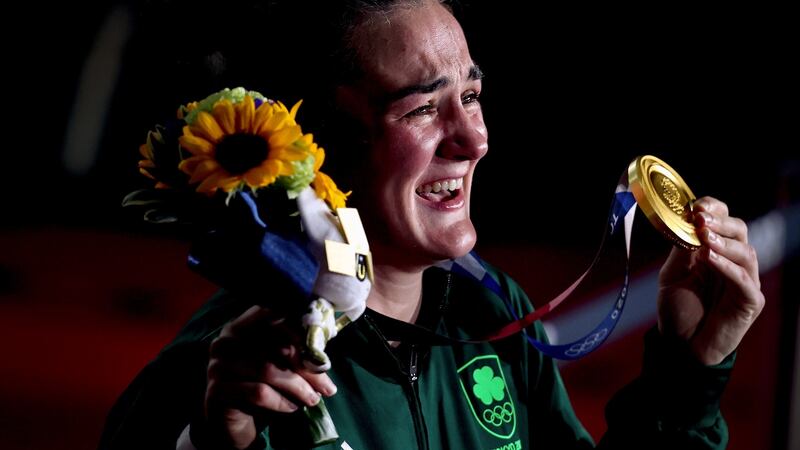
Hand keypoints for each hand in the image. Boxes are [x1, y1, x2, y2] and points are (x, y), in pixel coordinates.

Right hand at [203, 306, 337, 448]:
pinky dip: (280, 401)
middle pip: (276, 347)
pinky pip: (257, 392)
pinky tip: (292, 408)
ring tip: (313, 399)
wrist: (233, 423)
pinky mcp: (216, 390)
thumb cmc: (261, 387)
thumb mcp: (279, 365)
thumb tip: (324, 356)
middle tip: (328, 387)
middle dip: (307, 369)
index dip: (301, 332)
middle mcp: (227, 340)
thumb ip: (295, 352)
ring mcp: (218, 364)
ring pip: (268, 369)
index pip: (274, 317)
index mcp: (243, 325)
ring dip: (297, 387)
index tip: (323, 354)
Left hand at [657, 196, 764, 364]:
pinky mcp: (749, 301)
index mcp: (714, 251)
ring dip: (724, 243)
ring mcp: (744, 281)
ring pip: (746, 252)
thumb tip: (686, 223)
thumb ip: (682, 251)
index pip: (723, 220)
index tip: (696, 206)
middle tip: (701, 219)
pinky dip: (727, 267)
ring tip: (704, 238)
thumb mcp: (672, 275)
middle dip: (720, 222)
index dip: (714, 209)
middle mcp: (733, 262)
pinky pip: (744, 280)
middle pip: (739, 231)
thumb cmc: (678, 309)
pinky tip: (710, 259)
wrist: (681, 345)